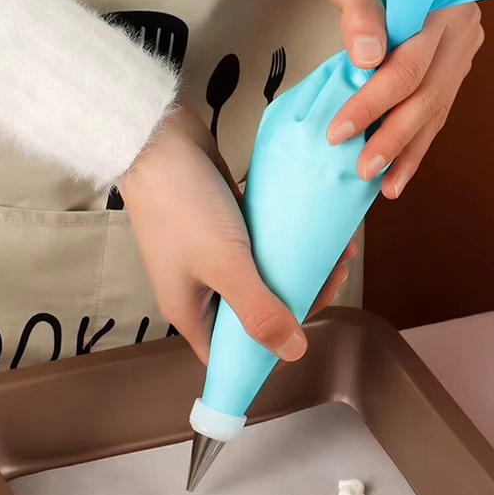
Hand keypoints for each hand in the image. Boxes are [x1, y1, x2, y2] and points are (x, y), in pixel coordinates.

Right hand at [119, 105, 357, 364]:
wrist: (157, 140)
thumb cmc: (184, 207)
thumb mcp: (224, 264)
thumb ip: (258, 311)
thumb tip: (294, 353)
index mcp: (191, 311)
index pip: (230, 354)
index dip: (267, 354)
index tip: (306, 334)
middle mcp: (201, 288)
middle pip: (256, 313)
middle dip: (299, 300)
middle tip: (334, 276)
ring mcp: (212, 255)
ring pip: (264, 276)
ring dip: (300, 267)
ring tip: (337, 249)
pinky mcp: (224, 225)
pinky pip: (262, 245)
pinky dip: (288, 241)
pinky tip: (316, 228)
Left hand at [323, 0, 484, 197]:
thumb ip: (360, 12)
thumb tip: (367, 57)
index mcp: (440, 9)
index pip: (407, 66)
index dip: (372, 104)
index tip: (339, 132)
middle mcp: (458, 31)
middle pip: (426, 95)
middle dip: (392, 139)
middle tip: (363, 169)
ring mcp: (459, 52)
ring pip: (436, 110)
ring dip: (408, 152)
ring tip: (386, 185)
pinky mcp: (452, 70)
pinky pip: (437, 112)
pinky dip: (416, 145)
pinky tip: (399, 172)